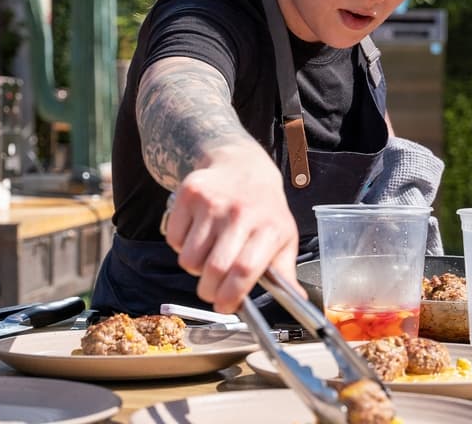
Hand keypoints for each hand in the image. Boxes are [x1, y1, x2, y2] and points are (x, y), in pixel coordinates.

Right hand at [162, 141, 300, 313]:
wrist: (241, 165)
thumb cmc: (264, 209)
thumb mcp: (283, 236)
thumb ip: (284, 272)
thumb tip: (297, 301)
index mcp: (268, 227)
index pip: (244, 270)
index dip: (231, 295)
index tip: (225, 306)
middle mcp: (240, 213)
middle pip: (214, 269)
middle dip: (209, 291)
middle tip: (212, 291)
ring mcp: (212, 202)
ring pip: (189, 259)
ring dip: (195, 268)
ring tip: (207, 256)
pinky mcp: (189, 194)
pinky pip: (174, 240)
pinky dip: (182, 246)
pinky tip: (197, 235)